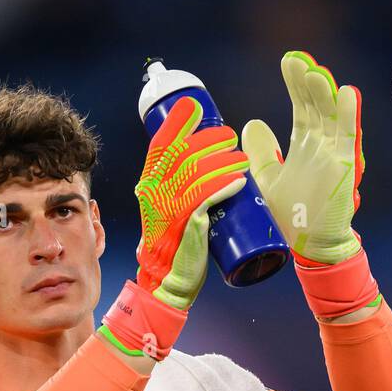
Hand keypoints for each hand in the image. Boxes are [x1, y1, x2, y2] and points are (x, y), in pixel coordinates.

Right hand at [134, 96, 249, 310]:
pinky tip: (240, 180)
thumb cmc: (173, 244)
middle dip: (211, 139)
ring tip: (242, 161)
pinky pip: (208, 196)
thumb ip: (175, 189)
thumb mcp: (166, 209)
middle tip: (231, 138)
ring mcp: (170, 207)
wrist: (168, 280)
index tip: (196, 109)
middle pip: (185, 152)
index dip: (178, 122)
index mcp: (149, 184)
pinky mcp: (188, 222)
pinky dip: (226, 185)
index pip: (160, 144)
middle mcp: (155, 192)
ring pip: (199, 171)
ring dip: (225, 161)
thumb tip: (199, 166)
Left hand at [241, 50, 364, 265]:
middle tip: (297, 60)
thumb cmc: (290, 217)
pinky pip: (347, 140)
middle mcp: (321, 147)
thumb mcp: (268, 179)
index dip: (296, 85)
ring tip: (315, 72)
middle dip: (307, 83)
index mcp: (305, 146)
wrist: (309, 248)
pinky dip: (348, 117)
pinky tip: (347, 94)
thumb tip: (252, 123)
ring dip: (324, 94)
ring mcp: (333, 156)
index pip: (302, 108)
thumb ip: (262, 153)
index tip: (288, 62)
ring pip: (331, 118)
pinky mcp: (343, 170)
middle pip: (315, 107)